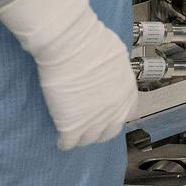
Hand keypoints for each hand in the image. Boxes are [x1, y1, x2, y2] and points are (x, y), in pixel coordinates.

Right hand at [0, 0, 139, 148]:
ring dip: (81, 137)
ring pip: (89, 140)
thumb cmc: (93, 42)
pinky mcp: (72, 126)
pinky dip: (63, 141)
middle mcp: (115, 110)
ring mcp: (94, 120)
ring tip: (71, 132)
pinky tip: (58, 136)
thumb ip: (115, 73)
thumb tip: (108, 75)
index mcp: (127, 92)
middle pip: (109, 132)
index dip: (114, 114)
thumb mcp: (116, 57)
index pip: (127, 114)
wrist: (71, 45)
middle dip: (98, 130)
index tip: (103, 113)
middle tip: (86, 124)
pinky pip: (68, 143)